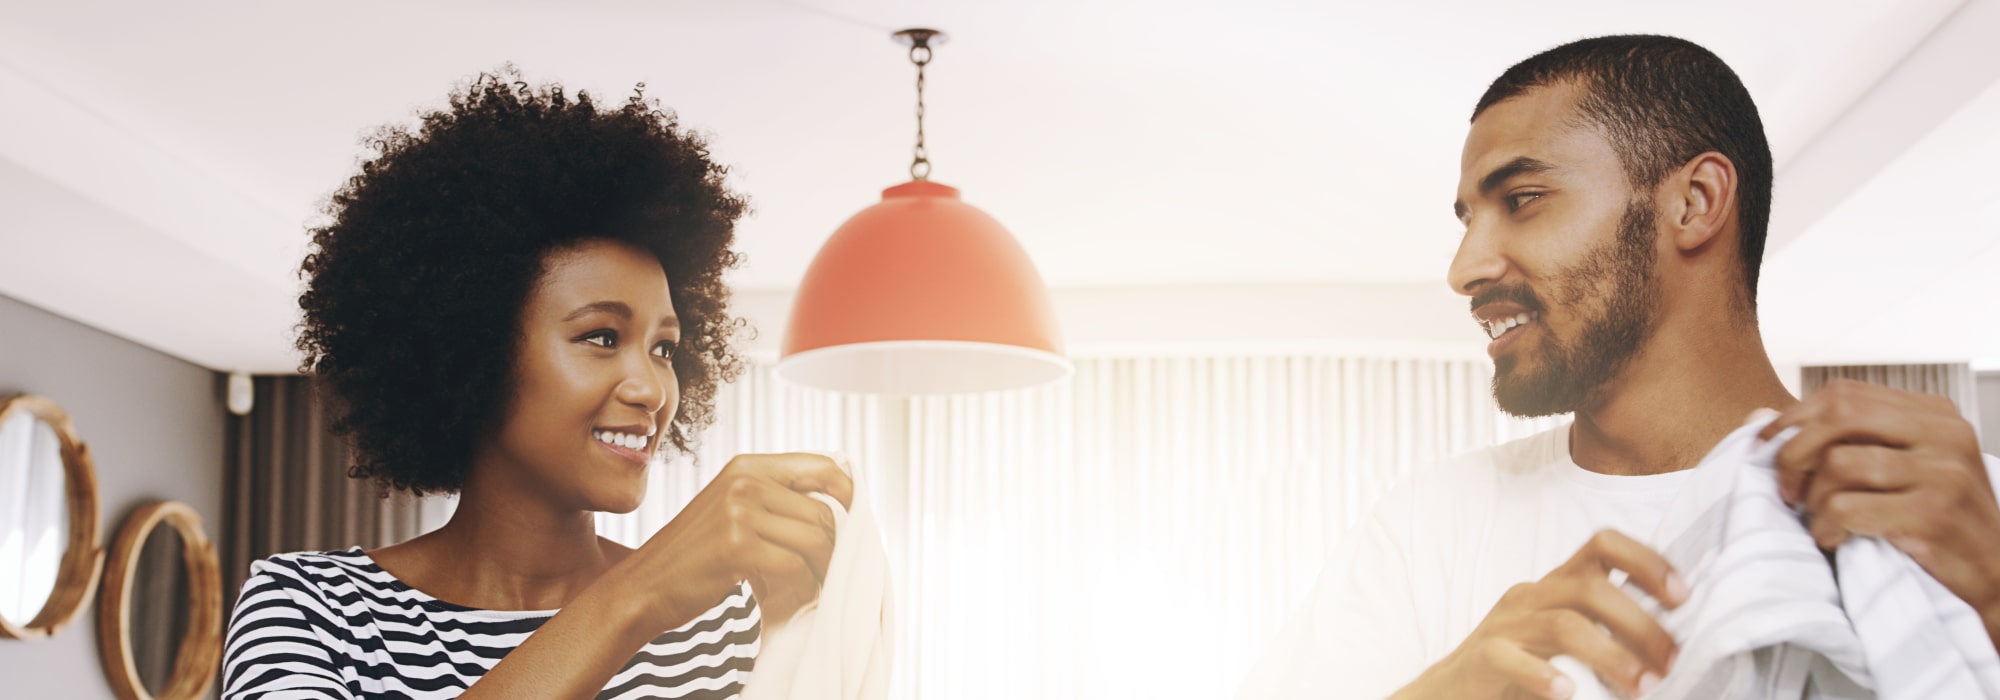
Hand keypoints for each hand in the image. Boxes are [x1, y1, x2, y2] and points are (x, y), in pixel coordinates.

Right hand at [611, 452, 853, 630]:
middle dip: (834, 545)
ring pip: (815, 539)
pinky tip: (786, 592)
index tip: (854, 521)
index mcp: (747, 465)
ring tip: (808, 583)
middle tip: (826, 569)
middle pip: (824, 510)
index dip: (849, 494)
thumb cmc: (695, 555)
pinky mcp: (736, 546)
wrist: (644, 586)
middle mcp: (744, 480)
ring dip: (820, 568)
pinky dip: (800, 585)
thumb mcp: (731, 508)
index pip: (824, 465)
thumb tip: (840, 509)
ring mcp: (739, 511)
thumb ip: (775, 499)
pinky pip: (795, 565)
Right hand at [1397, 530, 1685, 699]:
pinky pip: (1511, 657)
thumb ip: (1604, 631)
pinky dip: (1543, 675)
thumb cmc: (1518, 669)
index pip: (1602, 545)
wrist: (1447, 693)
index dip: (1645, 561)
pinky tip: (1568, 693)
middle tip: (1670, 664)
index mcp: (1555, 586)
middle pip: (1592, 589)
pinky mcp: (1482, 657)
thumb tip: (1671, 644)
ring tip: (1641, 687)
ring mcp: (1505, 625)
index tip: (1682, 597)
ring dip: (1611, 655)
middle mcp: (1531, 596)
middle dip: (1641, 625)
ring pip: (1564, 624)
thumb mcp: (1565, 640)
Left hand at [1761, 380, 1999, 635]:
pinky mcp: (1934, 512)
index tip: (1766, 446)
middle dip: (1795, 453)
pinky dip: (1827, 525)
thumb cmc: (1936, 522)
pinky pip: (1849, 507)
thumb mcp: (1902, 468)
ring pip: (1840, 463)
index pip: (1845, 394)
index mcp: (1934, 414)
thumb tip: (1761, 416)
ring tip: (1821, 521)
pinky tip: (1835, 538)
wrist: (1993, 575)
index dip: (1793, 418)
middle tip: (1786, 490)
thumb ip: (1849, 439)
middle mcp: (1944, 433)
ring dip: (1814, 499)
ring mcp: (1943, 471)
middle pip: (1839, 416)